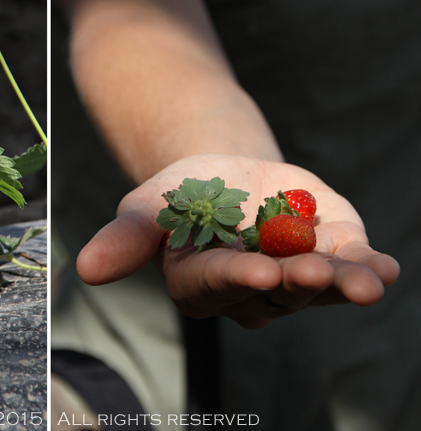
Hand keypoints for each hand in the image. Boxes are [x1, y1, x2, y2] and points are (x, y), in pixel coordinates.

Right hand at [76, 154, 400, 328]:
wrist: (224, 174)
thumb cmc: (177, 193)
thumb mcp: (146, 205)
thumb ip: (124, 238)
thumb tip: (85, 270)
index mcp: (200, 284)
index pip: (216, 285)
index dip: (237, 279)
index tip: (259, 273)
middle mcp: (249, 294)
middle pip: (274, 294)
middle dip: (295, 283)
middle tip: (312, 273)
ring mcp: (293, 279)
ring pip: (317, 287)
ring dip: (340, 282)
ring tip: (364, 279)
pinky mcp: (328, 253)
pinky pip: (349, 265)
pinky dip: (369, 267)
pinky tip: (385, 269)